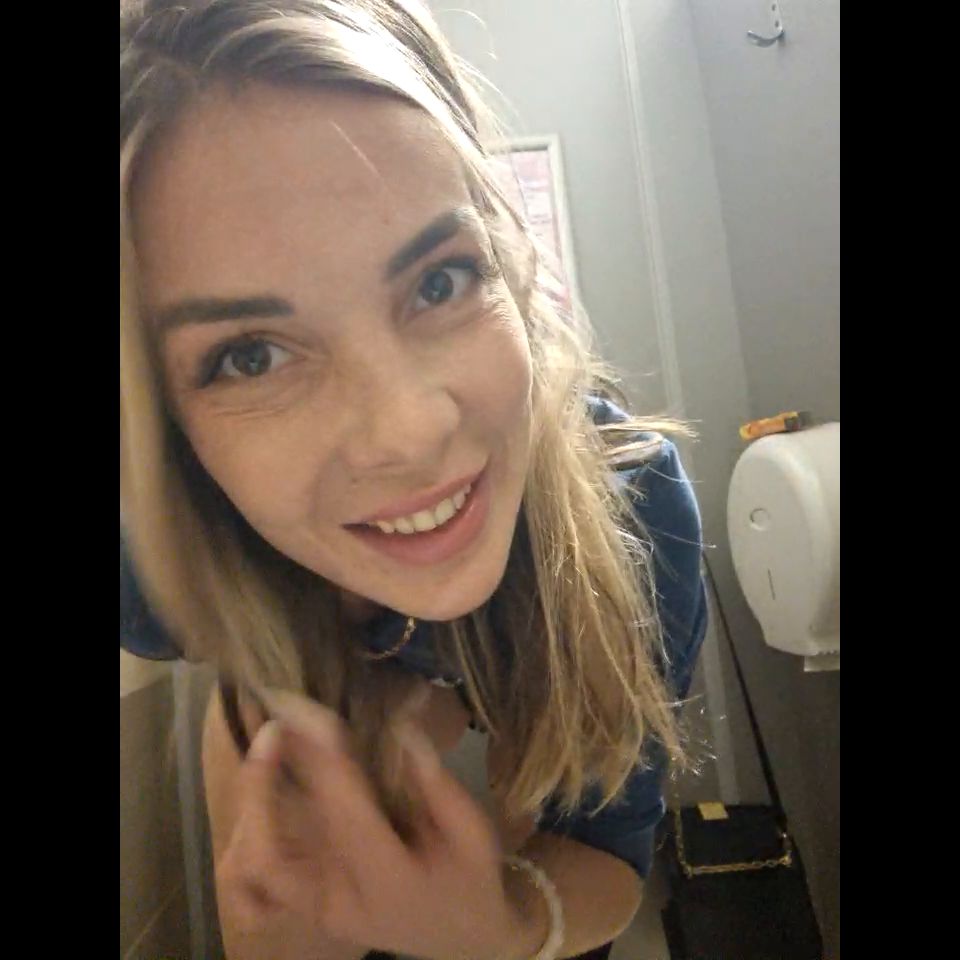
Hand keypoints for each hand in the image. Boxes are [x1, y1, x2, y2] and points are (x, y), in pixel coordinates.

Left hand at [216, 689, 543, 959]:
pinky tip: (260, 815)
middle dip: (260, 785)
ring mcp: (315, 909)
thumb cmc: (471, 880)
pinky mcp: (305, 908)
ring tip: (268, 758)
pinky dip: (244, 852)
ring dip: (248, 811)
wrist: (465, 938)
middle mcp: (339, 901)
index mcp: (387, 881)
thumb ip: (436, 783)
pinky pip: (253, 891)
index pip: (344, 815)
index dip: (322, 761)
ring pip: (249, 871)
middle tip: (274, 730)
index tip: (310, 714)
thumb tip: (402, 727)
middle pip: (269, 854)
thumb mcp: (474, 831)